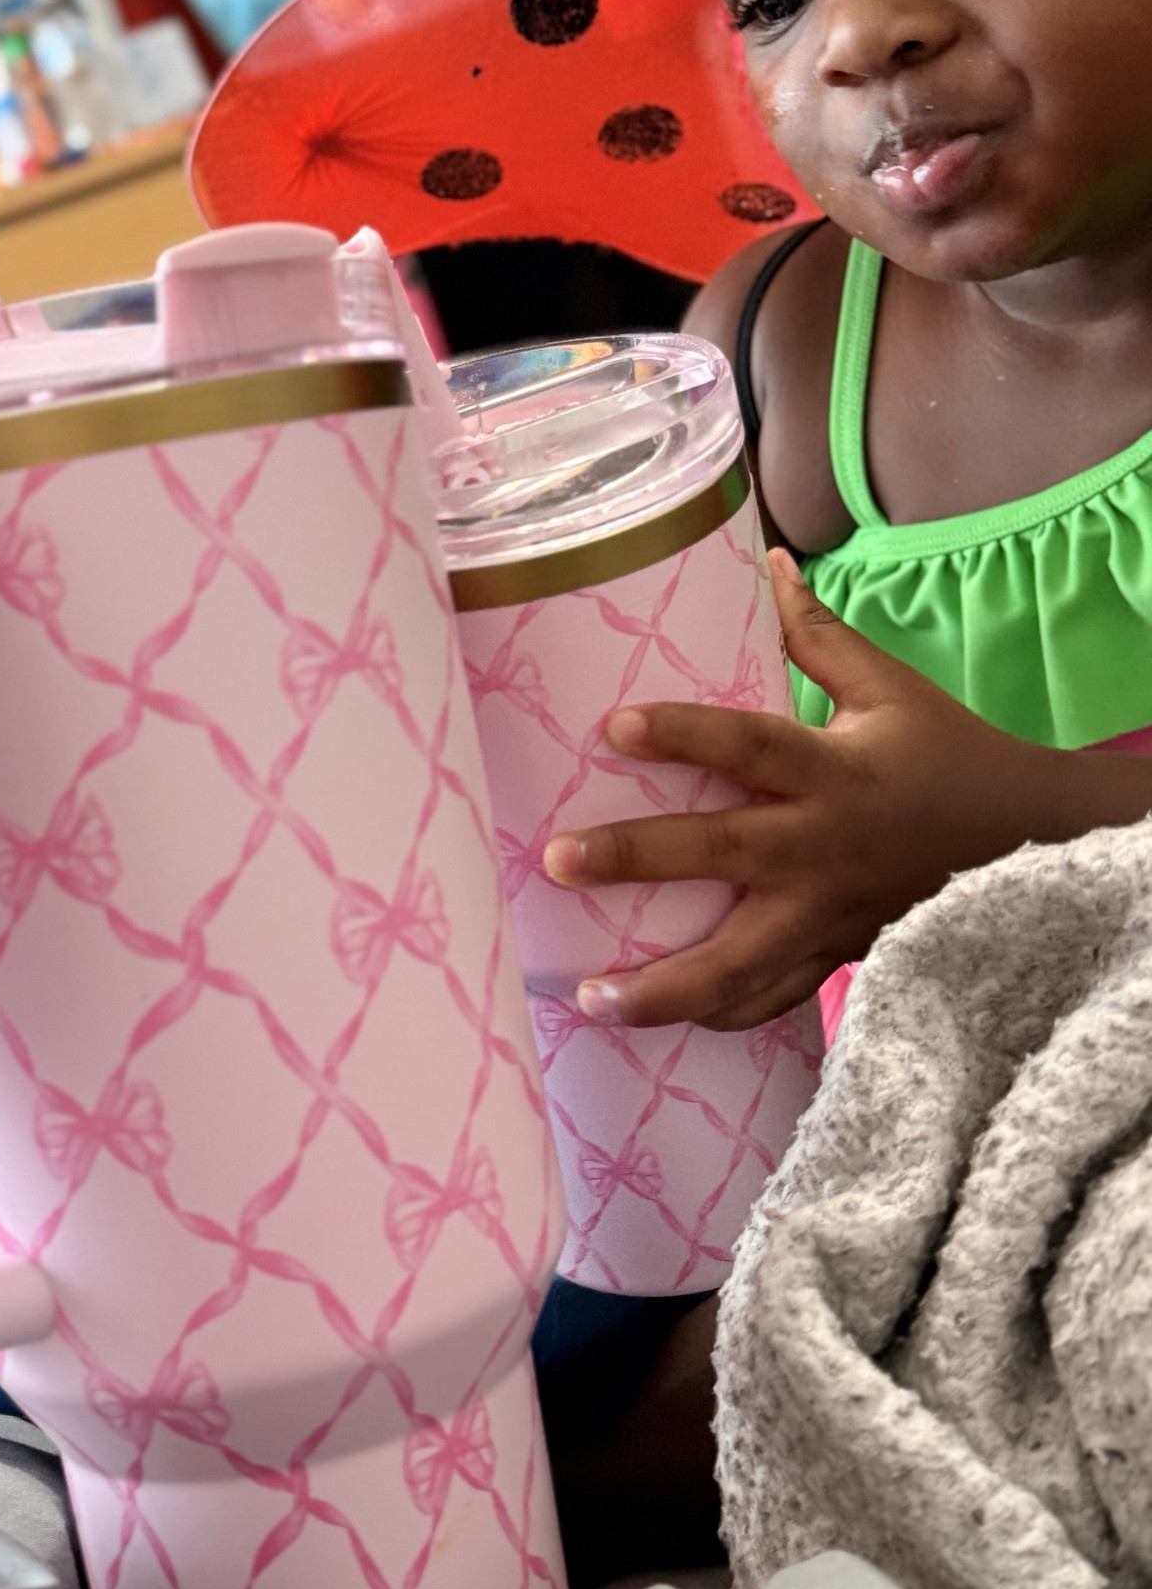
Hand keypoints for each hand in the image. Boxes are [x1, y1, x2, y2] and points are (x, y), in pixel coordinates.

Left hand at [544, 551, 1151, 1031]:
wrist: (1029, 846)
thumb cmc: (947, 757)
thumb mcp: (891, 689)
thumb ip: (818, 635)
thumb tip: (765, 562)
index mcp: (834, 772)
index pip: (750, 745)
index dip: (683, 733)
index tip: (613, 725)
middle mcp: (823, 848)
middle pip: (723, 856)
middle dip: (638, 859)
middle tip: (559, 861)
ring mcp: (828, 916)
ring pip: (741, 964)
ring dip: (663, 987)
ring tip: (589, 998)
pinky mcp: (836, 958)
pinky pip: (771, 999)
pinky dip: (716, 1015)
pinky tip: (654, 1025)